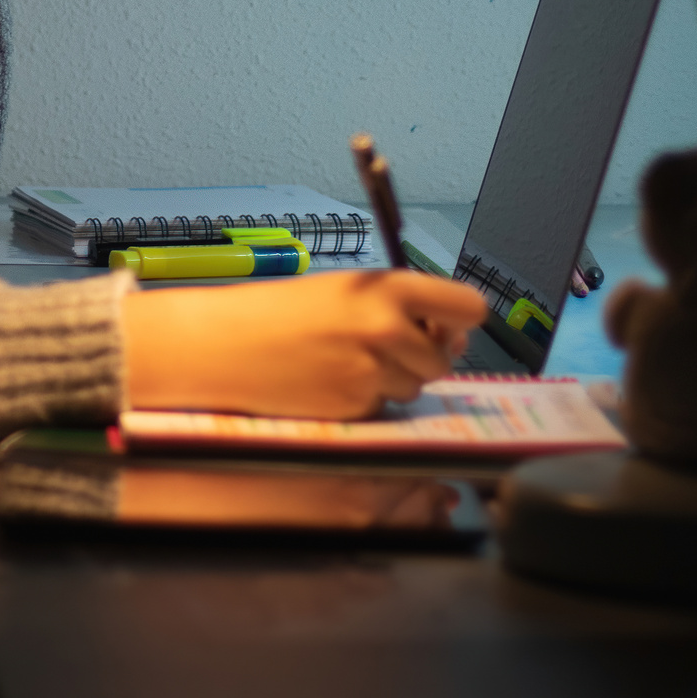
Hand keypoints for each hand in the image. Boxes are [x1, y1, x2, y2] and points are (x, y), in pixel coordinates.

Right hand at [120, 270, 487, 420]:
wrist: (228, 345)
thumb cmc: (279, 312)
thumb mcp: (346, 290)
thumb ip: (403, 308)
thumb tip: (453, 339)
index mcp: (389, 289)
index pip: (468, 307)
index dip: (461, 319)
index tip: (448, 324)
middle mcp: (389, 330)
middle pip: (443, 358)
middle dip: (418, 356)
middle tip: (374, 344)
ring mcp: (375, 371)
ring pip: (415, 387)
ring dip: (392, 380)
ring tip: (344, 361)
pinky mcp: (359, 407)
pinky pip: (385, 408)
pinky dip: (367, 401)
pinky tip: (331, 381)